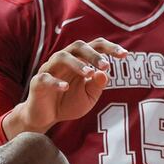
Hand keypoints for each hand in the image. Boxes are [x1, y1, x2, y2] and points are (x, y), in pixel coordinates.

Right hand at [13, 38, 127, 133]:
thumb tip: (105, 73)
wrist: (46, 117)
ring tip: (89, 73)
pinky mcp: (38, 82)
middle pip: (78, 46)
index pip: (96, 46)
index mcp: (79, 60)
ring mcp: (49, 69)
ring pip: (61, 56)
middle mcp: (64, 60)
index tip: (125, 54)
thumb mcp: (89, 97)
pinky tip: (66, 88)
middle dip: (94, 54)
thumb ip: (98, 85)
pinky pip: (45, 78)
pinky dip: (56, 82)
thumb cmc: (69, 103)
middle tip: (106, 65)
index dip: (110, 48)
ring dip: (77, 64)